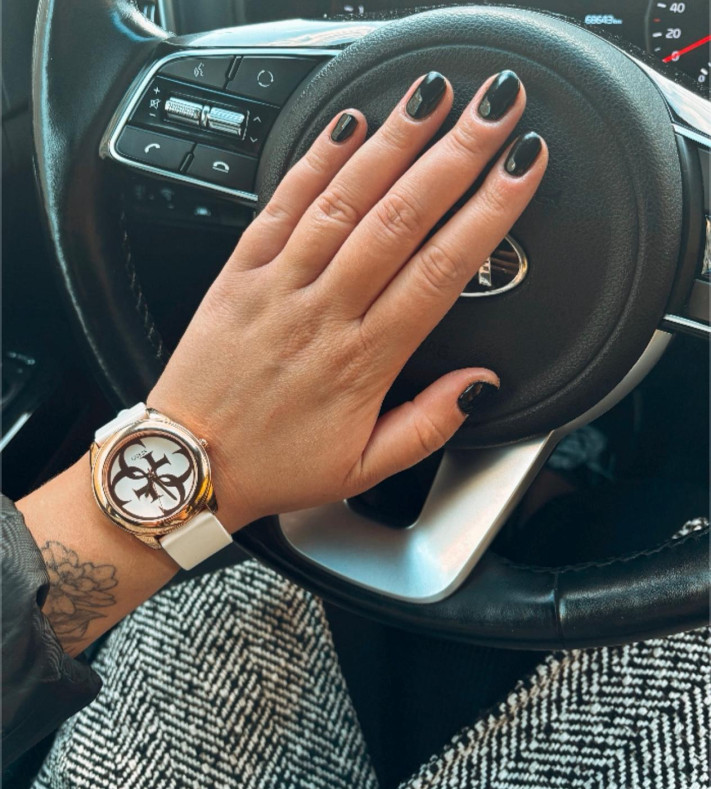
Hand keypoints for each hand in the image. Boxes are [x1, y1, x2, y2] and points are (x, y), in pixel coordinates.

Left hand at [148, 70, 547, 531]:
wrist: (188, 462)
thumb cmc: (274, 464)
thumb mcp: (365, 468)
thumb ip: (430, 425)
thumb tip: (482, 385)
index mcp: (363, 361)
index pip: (440, 272)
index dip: (487, 214)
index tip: (519, 171)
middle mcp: (323, 313)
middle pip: (399, 219)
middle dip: (455, 155)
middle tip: (494, 109)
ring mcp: (278, 286)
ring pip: (343, 200)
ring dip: (392, 143)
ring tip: (432, 99)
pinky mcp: (239, 273)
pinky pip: (280, 205)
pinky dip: (314, 161)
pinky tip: (347, 128)